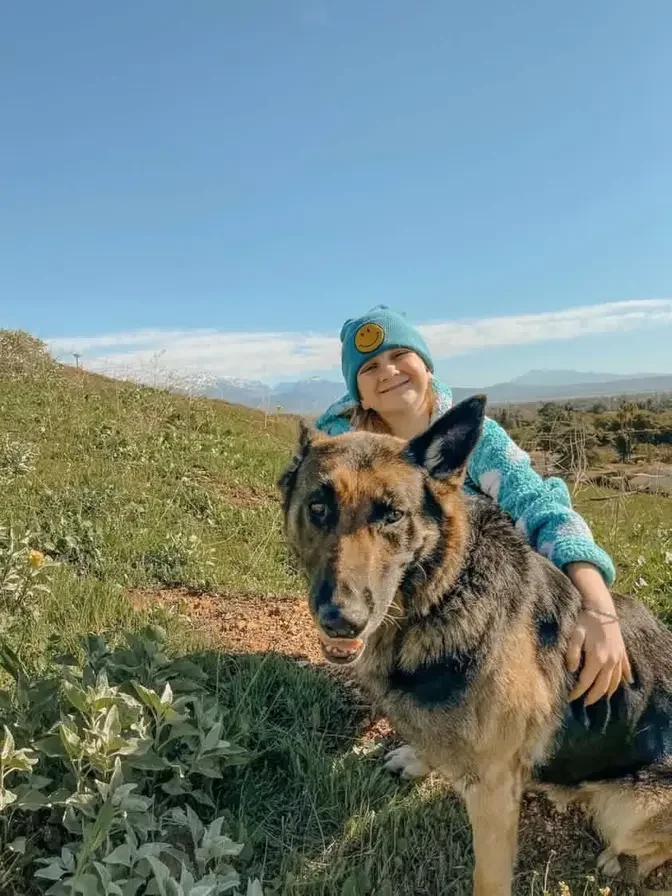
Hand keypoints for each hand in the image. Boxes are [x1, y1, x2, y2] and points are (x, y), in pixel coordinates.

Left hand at [565, 562, 633, 704]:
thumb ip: (572, 653)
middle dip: (592, 697)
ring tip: (598, 697)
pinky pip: (624, 670)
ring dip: (607, 692)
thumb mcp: (574, 635)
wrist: (601, 608)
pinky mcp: (622, 652)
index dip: (577, 692)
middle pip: (602, 686)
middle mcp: (610, 661)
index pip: (586, 682)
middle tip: (584, 703)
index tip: (569, 697)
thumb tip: (570, 670)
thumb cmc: (585, 621)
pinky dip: (622, 679)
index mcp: (596, 658)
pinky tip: (623, 684)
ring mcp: (618, 658)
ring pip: (614, 681)